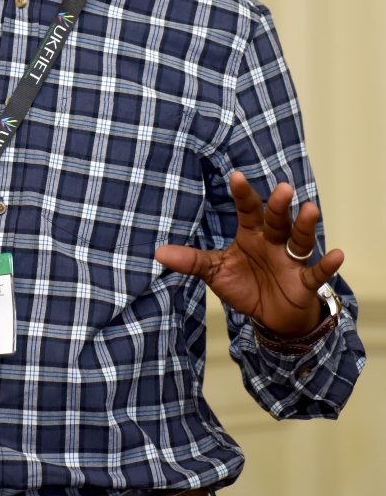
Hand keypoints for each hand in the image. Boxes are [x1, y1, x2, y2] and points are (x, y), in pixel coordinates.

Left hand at [155, 172, 344, 336]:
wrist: (270, 318)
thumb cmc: (245, 285)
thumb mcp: (215, 272)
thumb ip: (191, 261)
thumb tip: (158, 253)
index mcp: (251, 234)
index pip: (247, 210)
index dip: (243, 194)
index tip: (236, 177)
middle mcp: (273, 241)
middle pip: (276, 219)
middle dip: (278, 205)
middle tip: (282, 188)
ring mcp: (290, 260)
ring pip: (299, 239)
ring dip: (305, 225)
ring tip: (310, 210)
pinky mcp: (304, 282)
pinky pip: (316, 272)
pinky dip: (327, 265)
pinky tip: (338, 254)